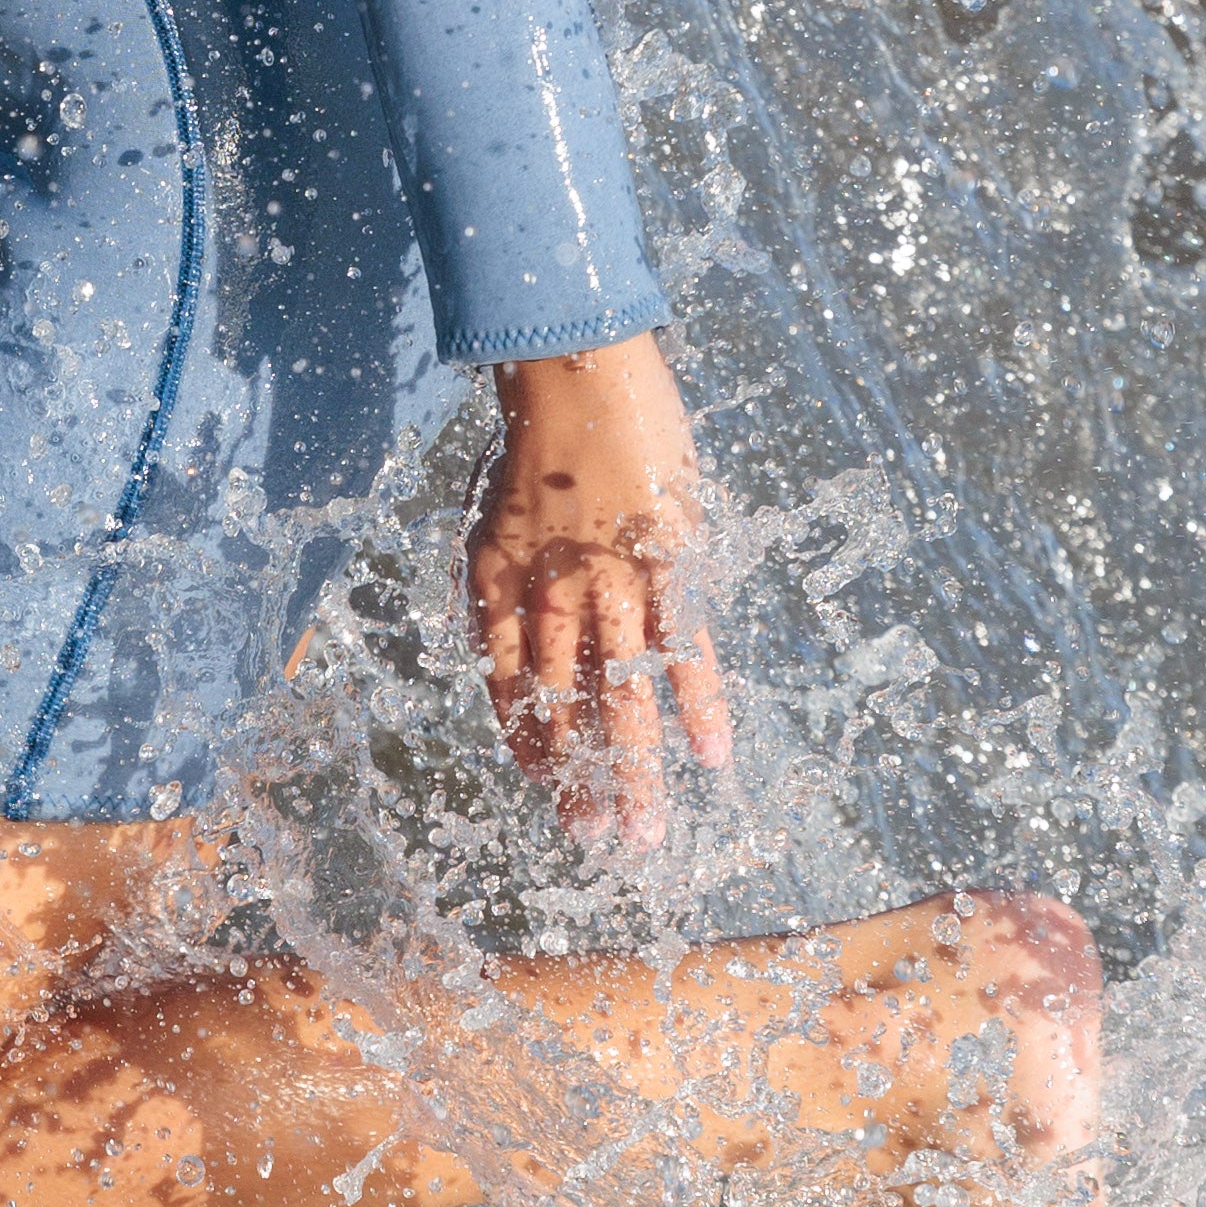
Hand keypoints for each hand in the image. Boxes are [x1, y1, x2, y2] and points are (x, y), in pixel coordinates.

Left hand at [466, 333, 725, 849]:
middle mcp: (546, 594)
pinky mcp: (667, 560)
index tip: (542, 784)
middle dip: (578, 777)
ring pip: (621, 695)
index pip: (504, 685)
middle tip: (595, 839)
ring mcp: (609, 581)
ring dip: (634, 768)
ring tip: (646, 833)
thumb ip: (504, 578)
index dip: (525, 739)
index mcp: (495, 583)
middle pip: (563, 705)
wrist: (575, 367)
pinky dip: (698, 702)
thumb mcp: (493, 512)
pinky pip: (683, 647)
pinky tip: (712, 754)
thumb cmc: (534, 436)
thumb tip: (507, 637)